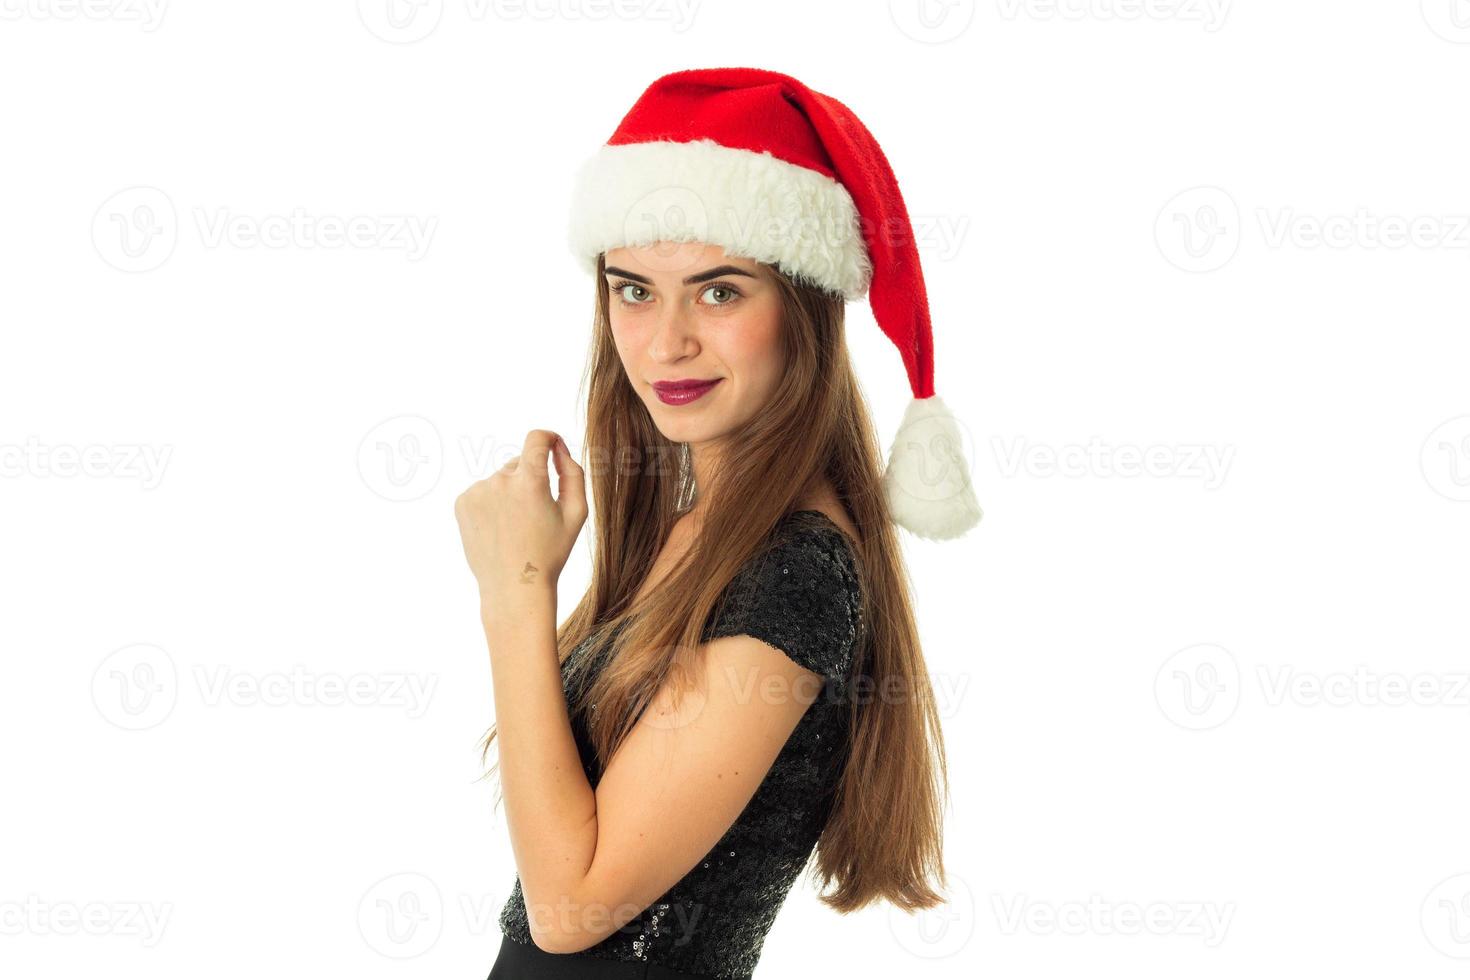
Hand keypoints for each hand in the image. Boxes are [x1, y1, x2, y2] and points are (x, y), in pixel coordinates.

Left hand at [454, 429, 587, 613]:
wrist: (514, 586)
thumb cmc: (550, 552)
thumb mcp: (576, 513)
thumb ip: (573, 473)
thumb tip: (558, 448)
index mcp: (530, 482)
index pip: (537, 438)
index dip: (548, 438)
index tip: (553, 445)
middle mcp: (500, 481)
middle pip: (519, 463)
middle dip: (530, 478)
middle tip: (536, 513)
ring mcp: (477, 492)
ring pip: (501, 479)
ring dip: (510, 492)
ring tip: (516, 526)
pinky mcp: (462, 503)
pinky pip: (483, 491)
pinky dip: (492, 503)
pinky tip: (499, 527)